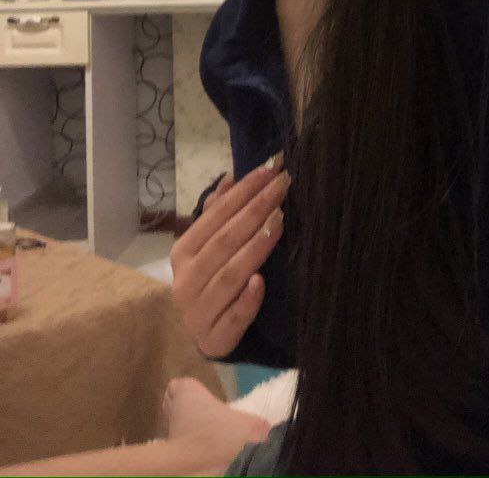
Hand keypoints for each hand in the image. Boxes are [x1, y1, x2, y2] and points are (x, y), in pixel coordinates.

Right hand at [171, 155, 289, 357]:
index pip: (214, 215)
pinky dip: (246, 301)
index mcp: (182, 253)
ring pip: (229, 275)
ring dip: (254, 247)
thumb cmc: (213, 284)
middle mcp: (184, 281)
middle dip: (255, 210)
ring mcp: (197, 313)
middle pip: (224, 241)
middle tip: (283, 186)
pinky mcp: (215, 340)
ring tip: (279, 221)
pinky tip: (261, 282)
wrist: (209, 339)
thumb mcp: (211, 248)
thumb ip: (218, 213)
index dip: (243, 191)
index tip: (271, 170)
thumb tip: (228, 178)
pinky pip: (232, 319)